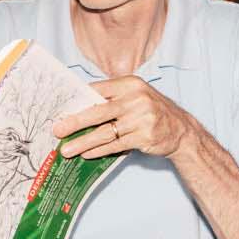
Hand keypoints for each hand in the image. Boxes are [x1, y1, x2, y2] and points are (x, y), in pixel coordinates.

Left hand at [54, 77, 196, 160]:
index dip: (77, 100)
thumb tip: (77, 107)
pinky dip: (99, 150)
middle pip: (98, 111)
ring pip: (104, 132)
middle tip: (57, 130)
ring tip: (67, 150)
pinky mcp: (144, 137)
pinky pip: (115, 145)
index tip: (60, 109)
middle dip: (74, 122)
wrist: (181, 130)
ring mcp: (141, 118)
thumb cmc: (151, 111)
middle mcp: (136, 99)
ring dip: (83, 142)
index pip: (97, 90)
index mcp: (130, 84)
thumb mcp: (135, 96)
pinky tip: (86, 154)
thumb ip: (112, 99)